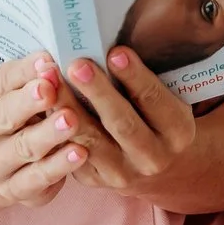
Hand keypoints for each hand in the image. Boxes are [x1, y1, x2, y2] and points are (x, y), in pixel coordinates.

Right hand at [0, 54, 90, 211]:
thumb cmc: (11, 111)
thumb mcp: (10, 89)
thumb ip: (26, 75)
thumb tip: (50, 60)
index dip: (22, 73)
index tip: (47, 62)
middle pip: (3, 117)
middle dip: (28, 103)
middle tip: (51, 90)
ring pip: (22, 150)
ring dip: (48, 134)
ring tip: (71, 120)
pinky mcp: (14, 191)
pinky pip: (37, 180)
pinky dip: (59, 167)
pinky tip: (79, 152)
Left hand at [59, 48, 197, 194]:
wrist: (158, 166)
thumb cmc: (158, 117)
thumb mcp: (168, 100)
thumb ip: (146, 80)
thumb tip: (111, 43)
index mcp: (178, 132)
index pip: (155, 101)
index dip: (136, 77)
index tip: (116, 52)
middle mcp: (154, 158)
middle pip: (123, 123)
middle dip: (98, 93)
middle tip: (78, 65)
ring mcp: (123, 174)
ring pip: (92, 141)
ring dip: (69, 109)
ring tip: (51, 81)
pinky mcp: (95, 181)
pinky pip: (72, 154)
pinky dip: (56, 129)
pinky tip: (44, 105)